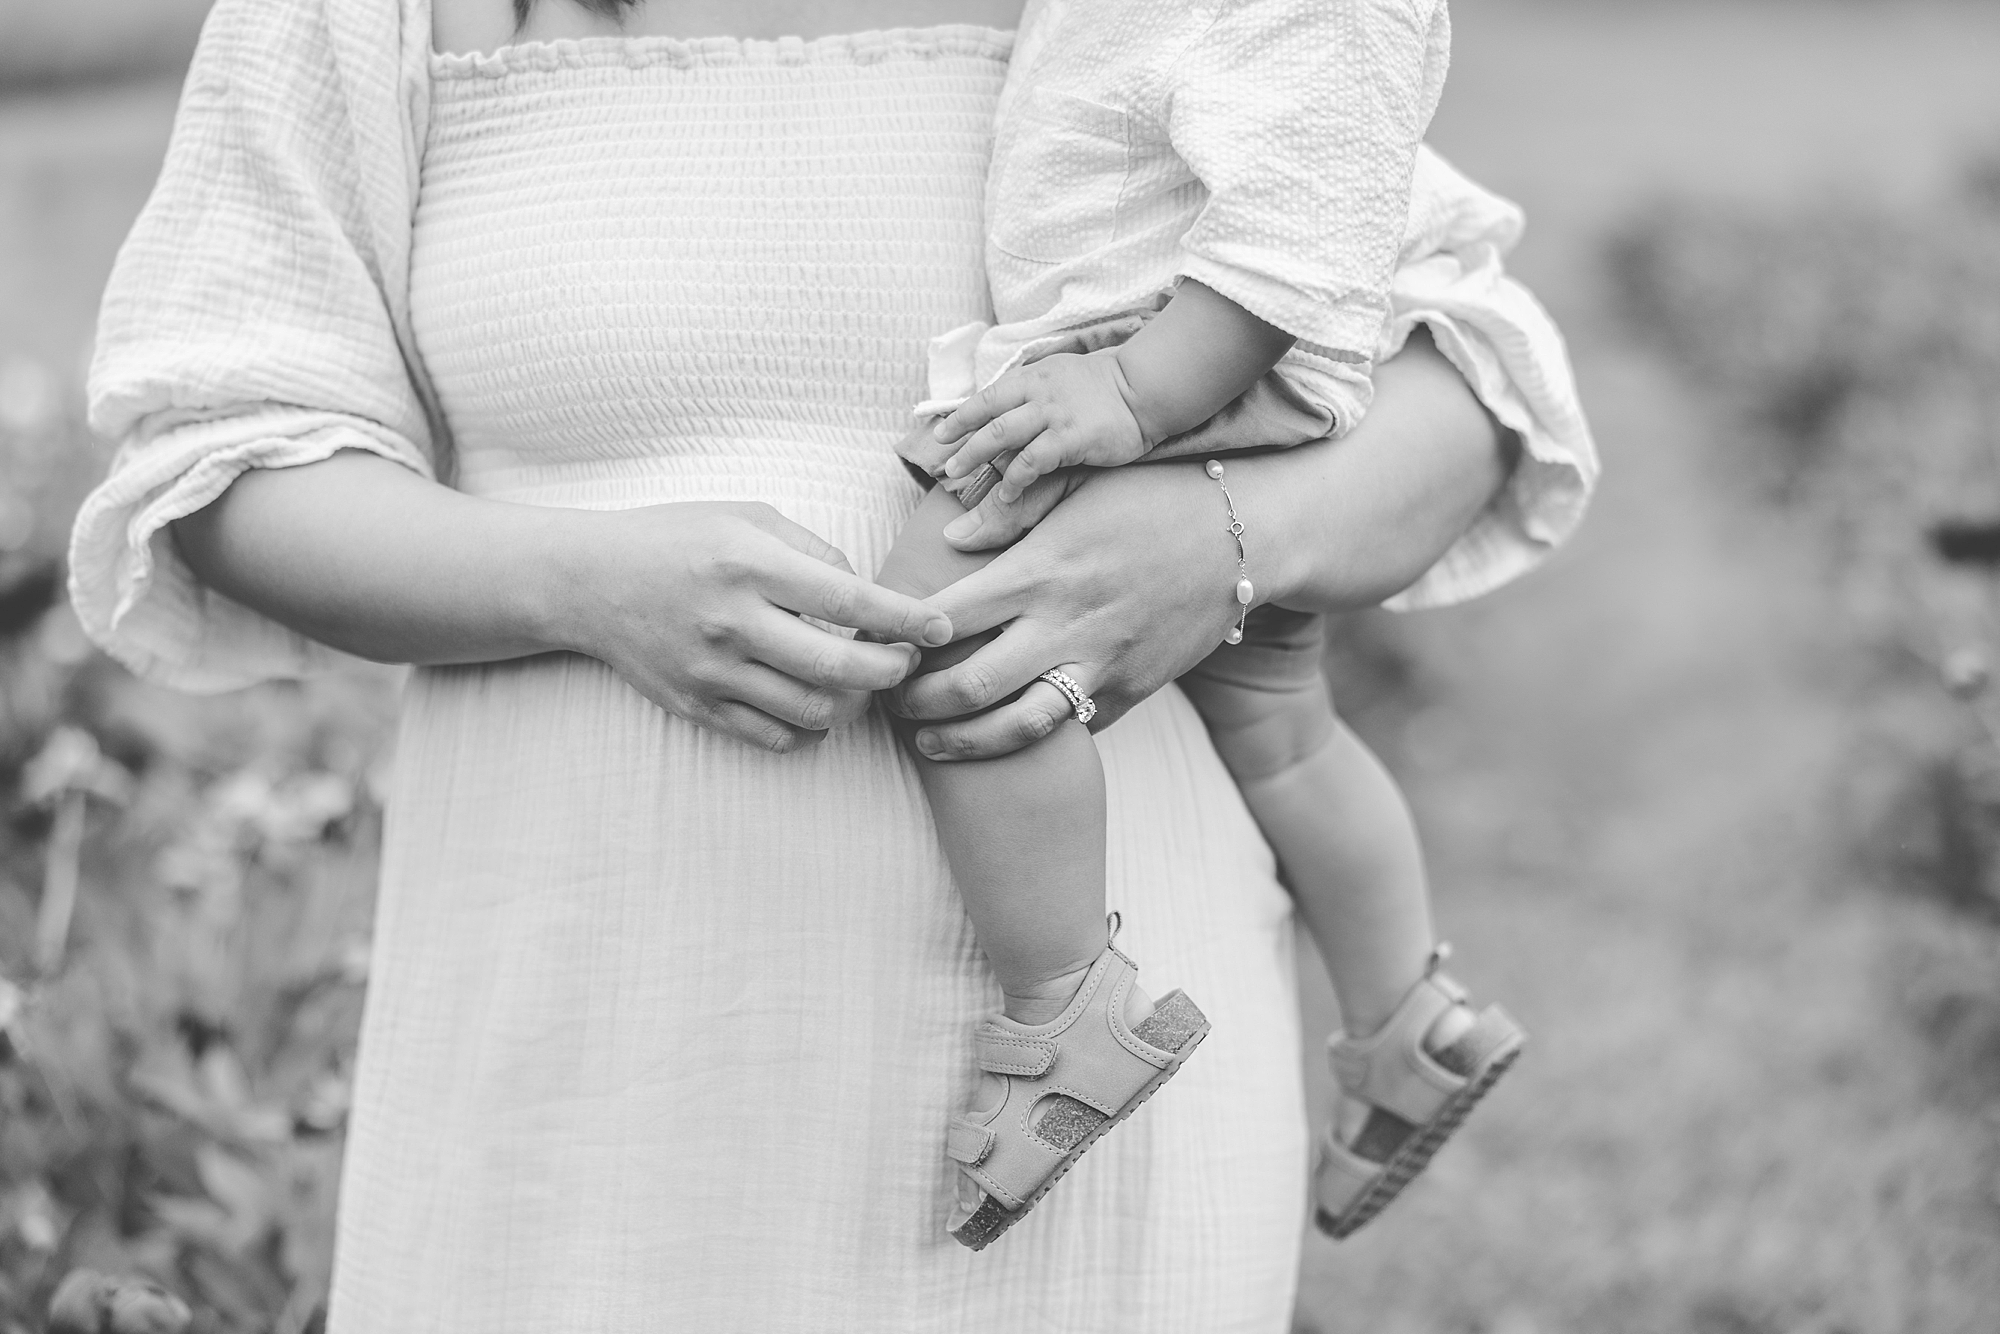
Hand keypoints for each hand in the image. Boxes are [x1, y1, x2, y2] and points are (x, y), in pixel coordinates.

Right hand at [558, 501, 952, 752]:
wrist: (587, 580)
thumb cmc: (678, 539)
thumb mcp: (748, 517)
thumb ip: (815, 550)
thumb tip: (870, 593)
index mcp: (751, 563)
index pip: (851, 599)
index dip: (906, 619)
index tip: (940, 628)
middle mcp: (733, 620)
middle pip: (841, 666)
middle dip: (892, 670)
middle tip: (905, 660)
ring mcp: (713, 670)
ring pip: (814, 711)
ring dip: (854, 703)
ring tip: (860, 680)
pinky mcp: (697, 706)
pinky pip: (775, 736)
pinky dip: (809, 729)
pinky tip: (815, 701)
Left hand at [887, 461, 1246, 759]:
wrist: (1244, 535)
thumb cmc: (1153, 497)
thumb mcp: (1078, 488)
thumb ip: (1011, 514)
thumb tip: (951, 535)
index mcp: (1040, 570)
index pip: (945, 617)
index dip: (897, 636)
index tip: (875, 642)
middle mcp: (1066, 624)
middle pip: (969, 685)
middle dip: (916, 703)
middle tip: (890, 701)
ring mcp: (1103, 664)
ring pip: (1019, 727)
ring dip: (964, 743)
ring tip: (931, 743)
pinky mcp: (1133, 690)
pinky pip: (1074, 731)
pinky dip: (1033, 743)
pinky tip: (1002, 739)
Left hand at [931, 350, 1148, 505]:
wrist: (1144, 388)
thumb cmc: (1105, 388)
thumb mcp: (1062, 378)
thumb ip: (1035, 393)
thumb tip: (1009, 412)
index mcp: (1034, 377)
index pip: (988, 396)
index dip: (961, 416)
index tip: (940, 434)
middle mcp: (1039, 393)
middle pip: (988, 417)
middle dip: (962, 442)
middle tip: (947, 465)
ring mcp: (1054, 415)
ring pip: (1002, 434)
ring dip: (977, 457)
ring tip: (960, 477)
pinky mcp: (1071, 437)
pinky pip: (1032, 460)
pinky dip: (1014, 477)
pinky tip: (1007, 493)